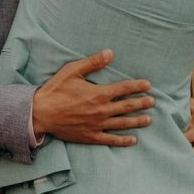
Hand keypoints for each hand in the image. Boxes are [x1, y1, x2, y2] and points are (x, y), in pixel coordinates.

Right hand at [32, 49, 152, 146]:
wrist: (41, 113)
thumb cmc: (55, 90)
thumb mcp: (72, 71)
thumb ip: (93, 62)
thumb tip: (110, 52)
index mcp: (99, 93)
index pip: (124, 88)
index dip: (137, 86)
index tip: (148, 85)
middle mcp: (101, 110)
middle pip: (127, 106)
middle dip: (142, 103)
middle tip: (152, 101)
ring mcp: (97, 124)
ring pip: (122, 123)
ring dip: (137, 121)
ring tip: (148, 119)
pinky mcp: (91, 136)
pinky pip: (110, 139)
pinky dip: (123, 140)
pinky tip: (133, 140)